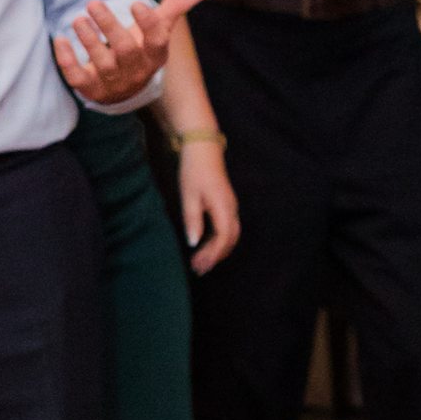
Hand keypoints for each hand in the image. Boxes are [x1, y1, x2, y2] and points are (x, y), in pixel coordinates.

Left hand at [53, 0, 205, 109]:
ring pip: (102, 63)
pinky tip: (59, 40)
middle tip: (93, 2)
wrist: (124, 89)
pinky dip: (67, 61)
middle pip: (125, 50)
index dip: (148, 24)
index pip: (156, 40)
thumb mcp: (159, 30)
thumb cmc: (141, 50)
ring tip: (78, 19)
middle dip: (109, 26)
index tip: (136, 4)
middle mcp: (136, 69)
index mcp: (154, 54)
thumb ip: (176, 6)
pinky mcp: (91, 88)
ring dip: (88, 41)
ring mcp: (113, 81)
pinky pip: (78, 78)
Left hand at [179, 135, 239, 271]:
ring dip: (218, 251)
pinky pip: (228, 229)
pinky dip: (219, 242)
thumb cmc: (194, 171)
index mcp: (223, 207)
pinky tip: (205, 247)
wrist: (204, 149)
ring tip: (201, 263)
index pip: (223, 238)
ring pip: (231, 236)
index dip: (212, 254)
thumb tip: (193, 243)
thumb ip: (192, 220)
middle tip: (198, 269)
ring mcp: (231, 207)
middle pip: (230, 240)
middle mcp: (232, 209)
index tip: (199, 265)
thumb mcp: (189, 196)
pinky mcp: (227, 205)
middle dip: (215, 257)